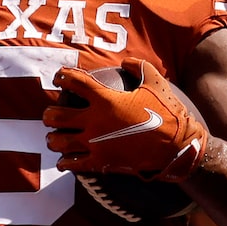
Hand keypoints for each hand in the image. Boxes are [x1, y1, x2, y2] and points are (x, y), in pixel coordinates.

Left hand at [45, 63, 207, 180]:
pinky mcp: (101, 163)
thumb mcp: (156, 83)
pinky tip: (64, 162)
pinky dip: (65, 162)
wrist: (178, 147)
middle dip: (48, 115)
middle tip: (49, 114)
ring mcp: (96, 144)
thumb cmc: (168, 113)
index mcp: (106, 99)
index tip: (59, 78)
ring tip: (53, 138)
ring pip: (60, 142)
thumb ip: (140, 67)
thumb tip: (126, 61)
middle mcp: (95, 121)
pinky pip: (74, 164)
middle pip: (57, 116)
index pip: (75, 82)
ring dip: (53, 139)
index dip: (62, 77)